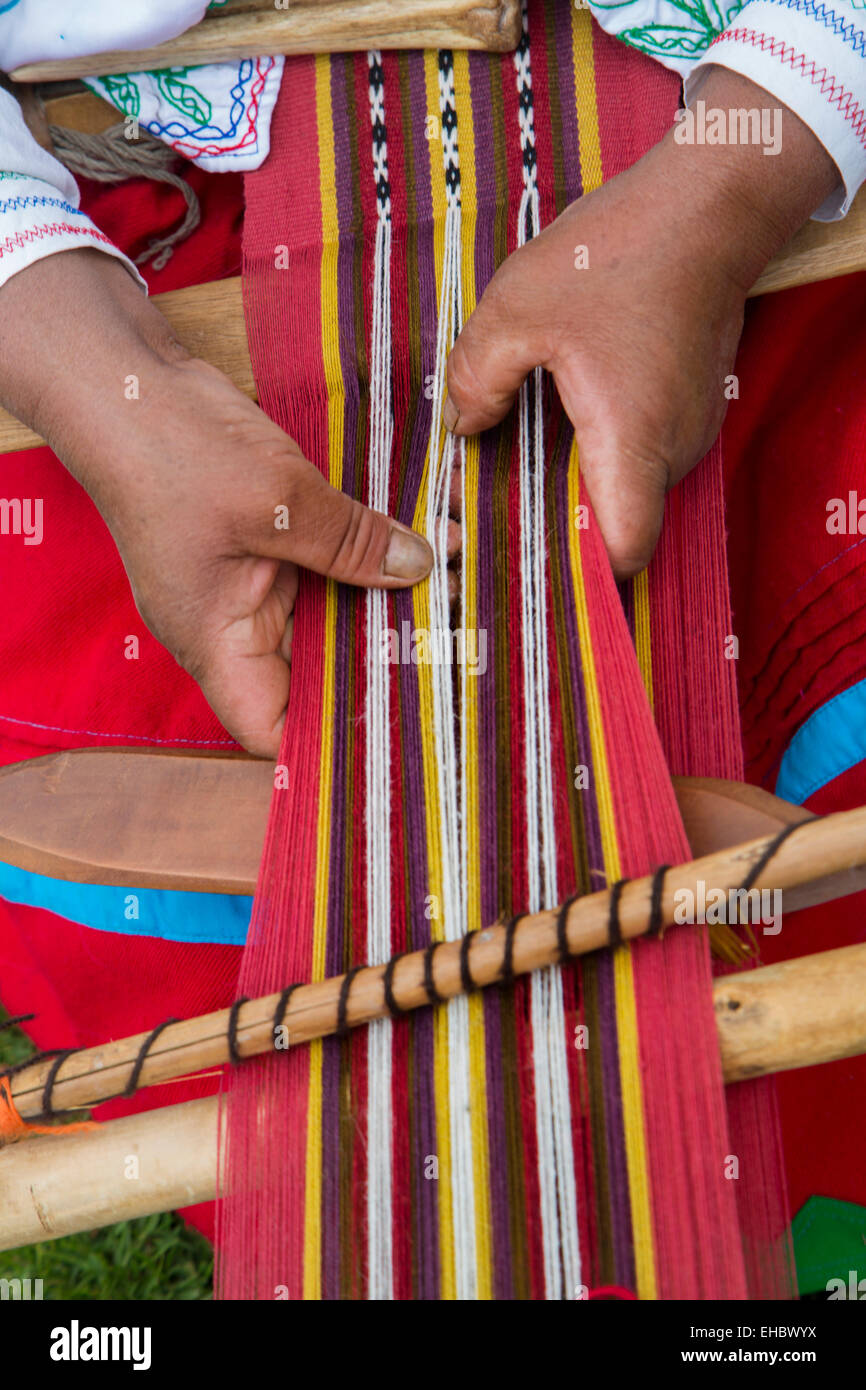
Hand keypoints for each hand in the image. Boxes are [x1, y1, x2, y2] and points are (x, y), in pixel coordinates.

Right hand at [0, 250, 433, 756]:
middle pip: (312, 676)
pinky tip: (419, 552)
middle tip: (449, 657)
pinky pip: (322, 570)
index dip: (326, 740)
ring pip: (326, 620)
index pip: (271, 729)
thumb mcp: (279, 502)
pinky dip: (365, 564)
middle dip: (374, 665)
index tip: (397, 727)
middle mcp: (232, 625)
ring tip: (449, 605)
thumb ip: (351, 543)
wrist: (128, 382)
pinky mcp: (265, 543)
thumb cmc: (174, 452)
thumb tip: (419, 567)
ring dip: (379, 609)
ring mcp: (247, 584)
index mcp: (216, 643)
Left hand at [445, 70, 838, 577]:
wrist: (705, 203)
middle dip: (554, 524)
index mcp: (632, 443)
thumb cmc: (618, 253)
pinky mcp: (688, 406)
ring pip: (626, 487)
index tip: (522, 564)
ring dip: (574, 481)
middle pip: (616, 525)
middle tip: (488, 507)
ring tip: (511, 457)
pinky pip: (640, 451)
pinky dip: (599, 449)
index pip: (623, 554)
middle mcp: (671, 450)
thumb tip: (463, 427)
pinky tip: (556, 417)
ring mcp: (687, 429)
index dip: (578, 573)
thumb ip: (477, 380)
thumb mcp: (515, 311)